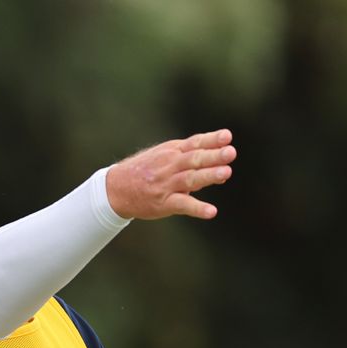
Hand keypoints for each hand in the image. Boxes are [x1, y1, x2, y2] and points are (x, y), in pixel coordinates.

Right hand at [106, 129, 235, 219]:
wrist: (116, 188)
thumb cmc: (146, 171)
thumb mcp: (165, 158)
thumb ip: (194, 164)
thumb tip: (223, 171)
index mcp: (172, 152)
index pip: (195, 143)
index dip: (211, 140)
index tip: (227, 136)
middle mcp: (170, 166)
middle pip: (194, 159)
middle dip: (213, 156)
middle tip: (231, 152)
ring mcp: (166, 184)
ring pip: (190, 179)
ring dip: (208, 176)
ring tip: (226, 173)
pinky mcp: (163, 203)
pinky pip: (182, 205)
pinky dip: (197, 208)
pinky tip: (211, 211)